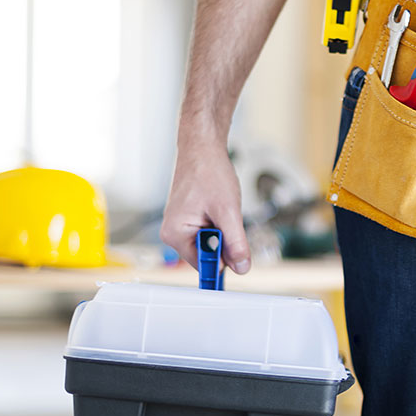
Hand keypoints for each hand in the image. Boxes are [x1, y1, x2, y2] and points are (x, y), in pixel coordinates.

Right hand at [160, 145, 252, 273]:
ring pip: (212, 243)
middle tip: (229, 219)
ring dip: (224, 231)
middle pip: (208, 255)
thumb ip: (235, 243)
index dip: (224, 262)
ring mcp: (181, 226)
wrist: (203, 147)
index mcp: (176, 235)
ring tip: (223, 208)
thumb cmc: (209, 172)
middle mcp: (174, 233)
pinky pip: (210, 233)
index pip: (203, 266)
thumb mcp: (228, 212)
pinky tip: (220, 207)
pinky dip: (221, 224)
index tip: (240, 261)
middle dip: (225, 242)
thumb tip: (242, 268)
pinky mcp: (189, 220)